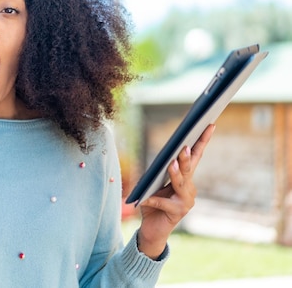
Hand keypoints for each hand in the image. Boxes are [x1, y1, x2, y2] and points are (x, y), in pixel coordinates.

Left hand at [136, 124, 215, 258]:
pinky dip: (153, 200)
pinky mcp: (176, 213)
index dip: (202, 141)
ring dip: (175, 173)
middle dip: (186, 156)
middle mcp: (189, 189)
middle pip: (189, 168)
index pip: (195, 156)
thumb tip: (165, 158)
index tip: (209, 125)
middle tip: (184, 144)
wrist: (152, 229)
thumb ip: (160, 171)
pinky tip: (144, 199)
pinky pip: (163, 203)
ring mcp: (185, 202)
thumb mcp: (154, 183)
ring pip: (180, 184)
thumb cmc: (153, 203)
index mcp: (185, 178)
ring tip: (170, 163)